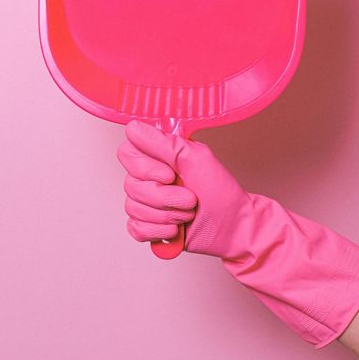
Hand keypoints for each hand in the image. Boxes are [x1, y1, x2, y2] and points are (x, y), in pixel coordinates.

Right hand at [116, 119, 256, 258]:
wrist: (232, 227)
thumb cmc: (220, 191)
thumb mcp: (196, 159)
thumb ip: (164, 143)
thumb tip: (133, 128)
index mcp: (158, 156)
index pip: (127, 153)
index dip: (146, 168)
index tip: (170, 174)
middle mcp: (147, 177)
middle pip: (131, 184)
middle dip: (165, 196)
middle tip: (190, 197)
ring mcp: (145, 202)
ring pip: (133, 208)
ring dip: (167, 214)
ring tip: (188, 213)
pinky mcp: (146, 225)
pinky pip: (135, 228)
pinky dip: (158, 231)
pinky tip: (176, 228)